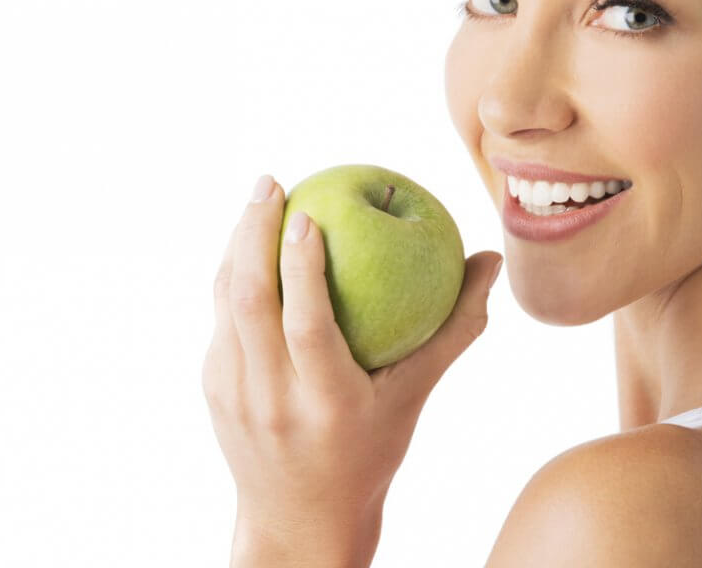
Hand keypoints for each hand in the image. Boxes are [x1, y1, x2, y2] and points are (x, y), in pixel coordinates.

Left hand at [201, 174, 503, 539]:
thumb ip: (453, 331)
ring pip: (226, 303)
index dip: (300, 267)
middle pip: (249, 302)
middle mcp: (271, 399)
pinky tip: (252, 244)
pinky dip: (234, 274)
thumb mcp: (415, 398)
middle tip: (271, 183)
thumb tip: (488, 260)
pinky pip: (221, 318)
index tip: (307, 214)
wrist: (299, 518)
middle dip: (252, 233)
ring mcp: (233, 395)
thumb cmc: (371, 449)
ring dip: (237, 245)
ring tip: (260, 199)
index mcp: (326, 404)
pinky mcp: (213, 388)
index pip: (303, 326)